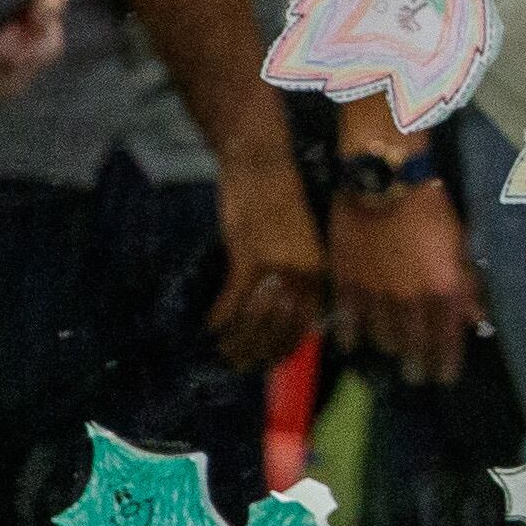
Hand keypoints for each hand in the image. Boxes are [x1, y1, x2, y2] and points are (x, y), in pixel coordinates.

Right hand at [209, 151, 327, 373]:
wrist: (262, 163)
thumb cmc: (277, 195)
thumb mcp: (298, 239)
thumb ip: (295, 272)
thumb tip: (278, 305)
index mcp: (317, 272)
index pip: (304, 326)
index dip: (283, 348)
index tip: (265, 359)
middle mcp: (302, 275)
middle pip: (279, 330)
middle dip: (256, 351)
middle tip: (237, 362)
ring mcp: (276, 269)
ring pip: (255, 320)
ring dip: (236, 340)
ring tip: (220, 349)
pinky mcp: (249, 260)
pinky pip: (232, 301)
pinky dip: (219, 317)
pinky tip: (208, 326)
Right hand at [329, 176, 481, 387]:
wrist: (385, 181)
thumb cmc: (431, 208)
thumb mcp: (461, 246)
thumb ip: (467, 286)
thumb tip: (477, 319)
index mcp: (442, 292)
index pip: (445, 341)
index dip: (445, 364)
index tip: (444, 378)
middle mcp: (409, 302)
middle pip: (413, 345)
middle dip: (418, 364)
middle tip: (417, 376)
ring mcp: (375, 295)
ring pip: (382, 336)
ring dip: (389, 348)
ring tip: (392, 354)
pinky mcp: (346, 284)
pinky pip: (347, 320)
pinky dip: (350, 336)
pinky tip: (351, 347)